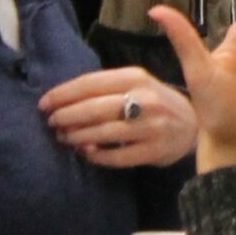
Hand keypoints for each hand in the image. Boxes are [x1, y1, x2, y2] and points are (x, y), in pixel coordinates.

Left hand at [40, 67, 196, 167]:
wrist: (192, 125)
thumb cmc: (154, 102)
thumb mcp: (137, 84)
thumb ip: (105, 88)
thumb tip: (61, 100)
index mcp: (137, 77)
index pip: (91, 83)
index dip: (63, 94)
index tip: (43, 104)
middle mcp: (146, 99)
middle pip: (94, 108)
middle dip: (66, 116)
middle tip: (52, 123)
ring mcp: (151, 126)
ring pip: (102, 133)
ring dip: (76, 137)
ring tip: (64, 138)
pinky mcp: (153, 150)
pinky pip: (115, 157)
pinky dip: (95, 156)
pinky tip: (86, 152)